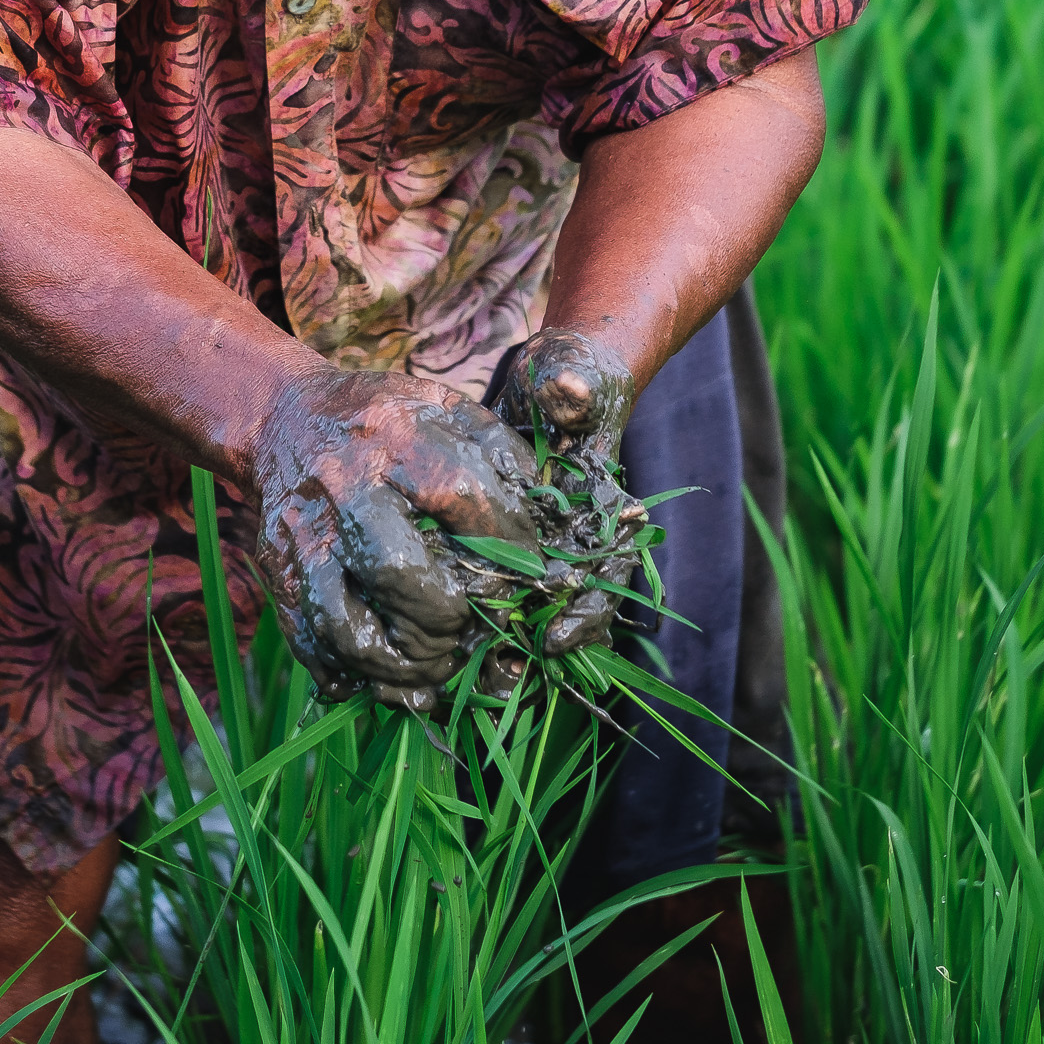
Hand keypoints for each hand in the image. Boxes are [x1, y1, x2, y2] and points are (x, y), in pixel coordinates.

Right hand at [252, 369, 544, 711]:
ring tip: (434, 663)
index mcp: (397, 436)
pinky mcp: (278, 570)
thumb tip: (548, 508)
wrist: (284, 418)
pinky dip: (349, 673)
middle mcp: (346, 485)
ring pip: (346, 624)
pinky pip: (310, 640)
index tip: (532, 572)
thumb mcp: (441, 405)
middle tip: (472, 627)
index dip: (510, 543)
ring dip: (400, 663)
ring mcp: (305, 534)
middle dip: (447, 617)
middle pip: (397, 570)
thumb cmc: (382, 420)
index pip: (466, 495)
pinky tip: (385, 676)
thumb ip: (497, 447)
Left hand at [488, 328, 645, 657]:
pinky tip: (438, 632)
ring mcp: (541, 537)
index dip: (585, 612)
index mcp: (601, 509)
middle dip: (536, 637)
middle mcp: (574, 532)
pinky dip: (473, 607)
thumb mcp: (575, 375)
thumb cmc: (573, 374)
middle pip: (566, 604)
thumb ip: (574, 386)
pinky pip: (494, 582)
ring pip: (530, 601)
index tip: (553, 639)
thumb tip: (569, 391)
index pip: (606, 574)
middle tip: (502, 670)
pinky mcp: (505, 534)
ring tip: (469, 665)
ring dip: (505, 633)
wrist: (557, 372)